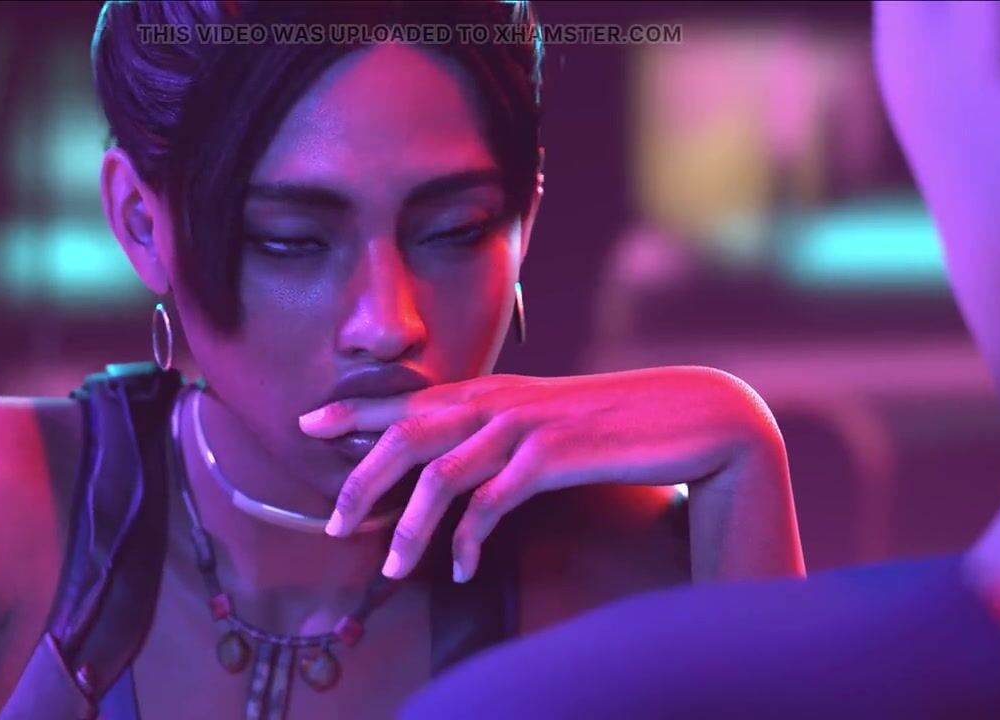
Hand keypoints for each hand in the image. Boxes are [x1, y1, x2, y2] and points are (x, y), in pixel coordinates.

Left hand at [298, 366, 782, 582]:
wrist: (691, 414)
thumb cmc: (616, 424)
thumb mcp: (550, 421)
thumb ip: (502, 432)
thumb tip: (455, 465)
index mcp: (496, 393)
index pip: (411, 400)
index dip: (355, 413)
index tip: (308, 425)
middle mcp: (502, 402)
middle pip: (408, 433)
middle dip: (361, 479)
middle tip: (336, 527)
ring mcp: (526, 425)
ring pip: (441, 474)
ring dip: (409, 527)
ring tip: (392, 570)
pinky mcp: (554, 455)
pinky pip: (493, 501)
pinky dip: (469, 539)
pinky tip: (461, 568)